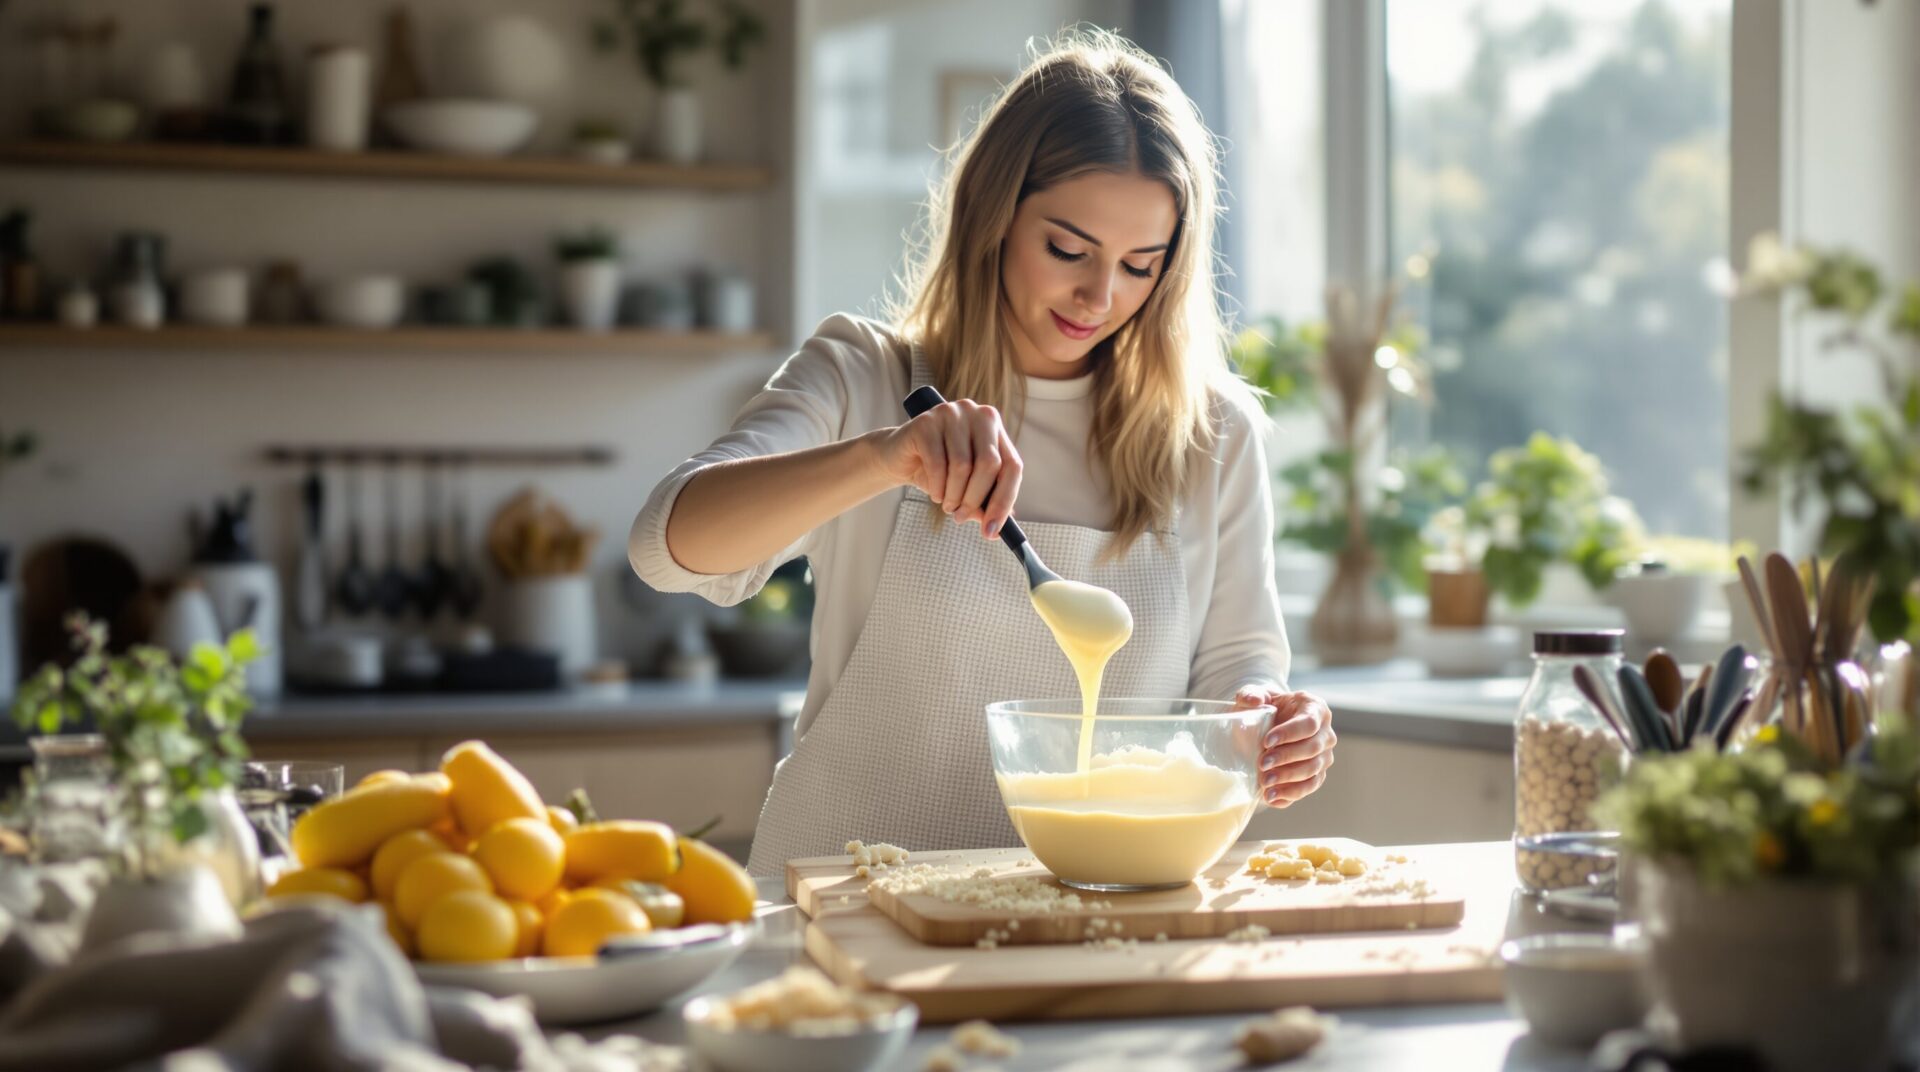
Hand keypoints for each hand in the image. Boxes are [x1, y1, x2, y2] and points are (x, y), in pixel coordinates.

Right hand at [871, 399, 1022, 538]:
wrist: (897, 457)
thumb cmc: (936, 471)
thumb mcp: (965, 487)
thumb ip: (984, 502)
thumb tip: (997, 528)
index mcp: (994, 427)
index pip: (1012, 465)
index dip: (1004, 500)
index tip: (993, 530)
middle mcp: (977, 414)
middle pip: (989, 464)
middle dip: (975, 499)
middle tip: (961, 518)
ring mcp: (951, 414)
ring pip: (962, 466)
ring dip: (954, 496)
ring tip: (947, 505)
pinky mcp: (926, 423)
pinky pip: (937, 464)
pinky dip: (937, 488)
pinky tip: (935, 494)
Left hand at [1235, 686, 1335, 807]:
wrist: (1268, 726)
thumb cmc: (1265, 707)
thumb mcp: (1256, 696)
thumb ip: (1251, 694)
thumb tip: (1255, 701)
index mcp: (1315, 709)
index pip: (1309, 723)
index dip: (1289, 733)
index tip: (1266, 741)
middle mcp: (1325, 733)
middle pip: (1312, 749)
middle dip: (1286, 758)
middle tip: (1262, 764)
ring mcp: (1324, 756)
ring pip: (1312, 771)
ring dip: (1288, 779)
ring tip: (1264, 783)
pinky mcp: (1317, 775)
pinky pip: (1308, 787)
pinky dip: (1290, 794)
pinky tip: (1271, 797)